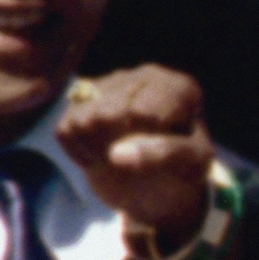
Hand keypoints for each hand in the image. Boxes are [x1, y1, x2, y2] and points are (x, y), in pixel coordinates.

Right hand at [55, 65, 215, 237]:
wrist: (158, 184)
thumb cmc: (181, 169)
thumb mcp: (192, 165)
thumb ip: (165, 154)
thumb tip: (117, 154)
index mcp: (175, 86)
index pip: (145, 113)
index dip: (149, 142)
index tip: (167, 151)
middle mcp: (142, 76)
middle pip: (110, 114)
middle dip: (121, 145)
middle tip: (141, 158)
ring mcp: (109, 85)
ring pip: (84, 119)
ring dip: (99, 151)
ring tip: (122, 157)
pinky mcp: (79, 102)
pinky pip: (66, 130)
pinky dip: (82, 154)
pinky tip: (103, 155)